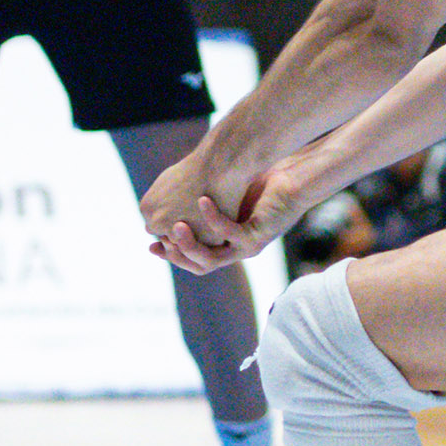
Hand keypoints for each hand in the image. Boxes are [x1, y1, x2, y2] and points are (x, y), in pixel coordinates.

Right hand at [144, 153, 317, 275]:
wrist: (293, 179)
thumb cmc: (260, 185)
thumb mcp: (224, 195)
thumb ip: (200, 202)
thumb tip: (171, 198)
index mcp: (226, 245)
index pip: (193, 260)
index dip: (172, 256)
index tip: (151, 244)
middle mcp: (236, 251)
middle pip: (201, 265)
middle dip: (178, 255)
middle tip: (159, 239)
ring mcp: (248, 246)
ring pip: (213, 258)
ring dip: (192, 244)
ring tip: (176, 224)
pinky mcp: (259, 234)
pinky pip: (231, 233)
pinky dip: (214, 218)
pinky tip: (202, 200)